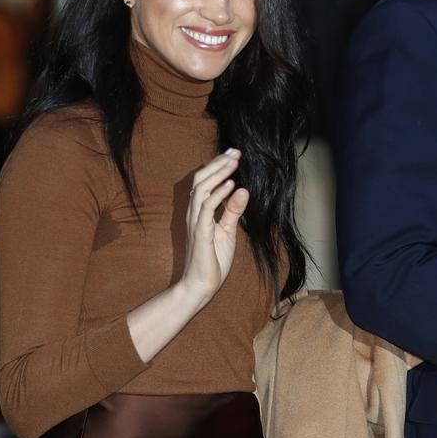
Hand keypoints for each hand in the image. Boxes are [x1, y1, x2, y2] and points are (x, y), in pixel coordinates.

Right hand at [179, 149, 248, 306]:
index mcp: (199, 212)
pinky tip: (231, 185)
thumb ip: (233, 211)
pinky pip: (207, 208)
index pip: (204, 182)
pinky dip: (218, 194)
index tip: (232, 153)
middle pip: (200, 180)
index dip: (216, 166)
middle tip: (235, 151)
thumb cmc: (212, 260)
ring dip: (218, 173)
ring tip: (233, 162)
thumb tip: (242, 189)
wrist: (200, 286)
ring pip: (201, 189)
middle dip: (218, 163)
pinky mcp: (200, 232)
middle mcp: (194, 213)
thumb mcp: (228, 231)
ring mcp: (196, 222)